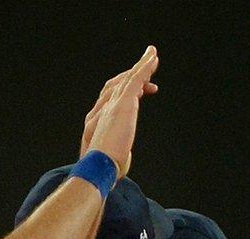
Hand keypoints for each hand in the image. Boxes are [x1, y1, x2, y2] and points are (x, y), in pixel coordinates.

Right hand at [80, 46, 160, 176]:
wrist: (97, 168)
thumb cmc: (102, 171)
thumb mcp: (109, 161)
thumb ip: (114, 156)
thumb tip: (119, 164)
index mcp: (96, 122)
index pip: (110, 101)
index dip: (124, 94)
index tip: (141, 93)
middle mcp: (100, 109)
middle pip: (116, 85)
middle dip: (132, 76)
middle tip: (149, 74)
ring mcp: (110, 104)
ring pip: (127, 78)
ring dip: (141, 66)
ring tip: (153, 56)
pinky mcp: (123, 102)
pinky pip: (135, 78)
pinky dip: (144, 66)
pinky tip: (153, 58)